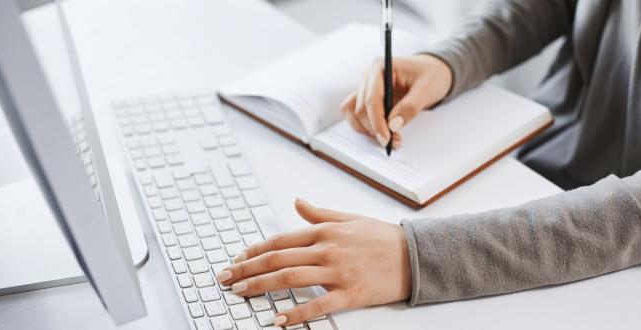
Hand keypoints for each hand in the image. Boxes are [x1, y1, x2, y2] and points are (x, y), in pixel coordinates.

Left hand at [215, 199, 411, 326]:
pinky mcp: (350, 294)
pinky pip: (317, 305)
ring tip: (240, 292)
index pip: (280, 239)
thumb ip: (320, 213)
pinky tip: (279, 321)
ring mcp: (338, 272)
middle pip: (278, 258)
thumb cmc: (383, 237)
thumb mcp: (350, 218)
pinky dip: (296, 314)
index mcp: (325, 231)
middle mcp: (327, 249)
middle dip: (247, 268)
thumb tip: (297, 202)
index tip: (238, 258)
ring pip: (290, 278)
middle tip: (226, 277)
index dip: (255, 249)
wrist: (415, 255)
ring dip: (261, 285)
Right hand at [341, 54, 452, 148]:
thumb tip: (393, 125)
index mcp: (380, 67)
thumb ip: (410, 106)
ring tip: (390, 139)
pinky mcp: (368, 100)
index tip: (386, 138)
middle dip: (375, 129)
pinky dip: (367, 128)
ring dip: (368, 130)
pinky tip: (384, 133)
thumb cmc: (430, 75)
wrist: (432, 73)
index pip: (372, 98)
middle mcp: (369, 77)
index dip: (377, 121)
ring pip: (354, 114)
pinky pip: (358, 116)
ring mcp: (366, 88)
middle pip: (361, 109)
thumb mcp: (427, 89)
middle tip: (394, 142)